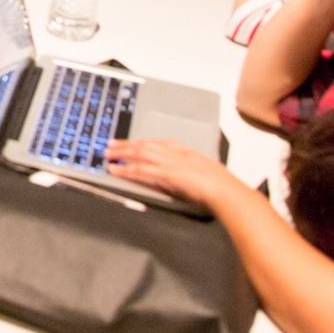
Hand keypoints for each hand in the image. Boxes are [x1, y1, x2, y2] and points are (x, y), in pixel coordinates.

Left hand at [105, 138, 243, 210]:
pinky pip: (140, 170)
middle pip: (146, 145)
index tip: (134, 142)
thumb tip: (185, 177)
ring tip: (107, 154)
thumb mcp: (207, 174)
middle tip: (111, 144)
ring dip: (122, 153)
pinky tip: (115, 170)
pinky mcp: (165, 174)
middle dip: (127, 144)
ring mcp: (170, 163)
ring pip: (140, 154)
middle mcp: (176, 154)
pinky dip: (126, 169)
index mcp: (187, 152)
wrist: (226, 191)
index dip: (145, 142)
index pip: (161, 143)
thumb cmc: (222, 187)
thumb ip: (193, 172)